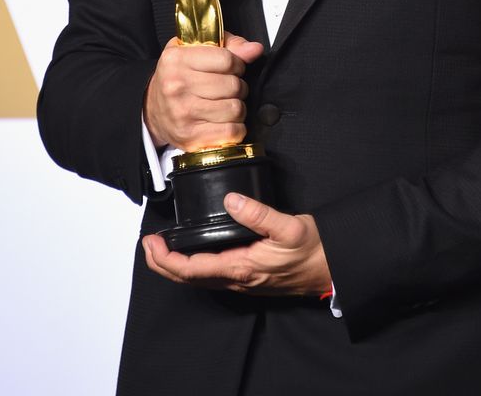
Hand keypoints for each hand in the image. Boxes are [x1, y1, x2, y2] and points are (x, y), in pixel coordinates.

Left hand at [142, 193, 331, 296]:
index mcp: (242, 267)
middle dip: (162, 264)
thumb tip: (231, 199)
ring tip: (163, 247)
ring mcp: (242, 281)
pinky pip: (211, 276)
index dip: (166, 258)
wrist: (332, 270)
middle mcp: (238, 279)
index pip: (192, 269)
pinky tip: (193, 251)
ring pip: (198, 279)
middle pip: (188, 279)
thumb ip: (259, 213)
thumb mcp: (291, 226)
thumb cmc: (314, 250)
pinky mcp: (248, 278)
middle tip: (148, 244)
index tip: (152, 242)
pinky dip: (193, 265)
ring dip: (176, 265)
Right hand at [144, 33, 262, 149]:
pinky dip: (236, 128)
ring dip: (238, 107)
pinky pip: (231, 132)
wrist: (152, 110)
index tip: (233, 68)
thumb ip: (229, 45)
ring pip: (235, 109)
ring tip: (226, 104)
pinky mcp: (190, 136)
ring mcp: (183, 113)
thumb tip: (255, 49)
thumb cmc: (178, 76)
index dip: (237, 64)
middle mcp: (177, 86)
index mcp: (177, 60)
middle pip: (233, 85)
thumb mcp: (195, 50)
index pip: (227, 59)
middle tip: (228, 88)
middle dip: (238, 87)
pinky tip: (225, 121)